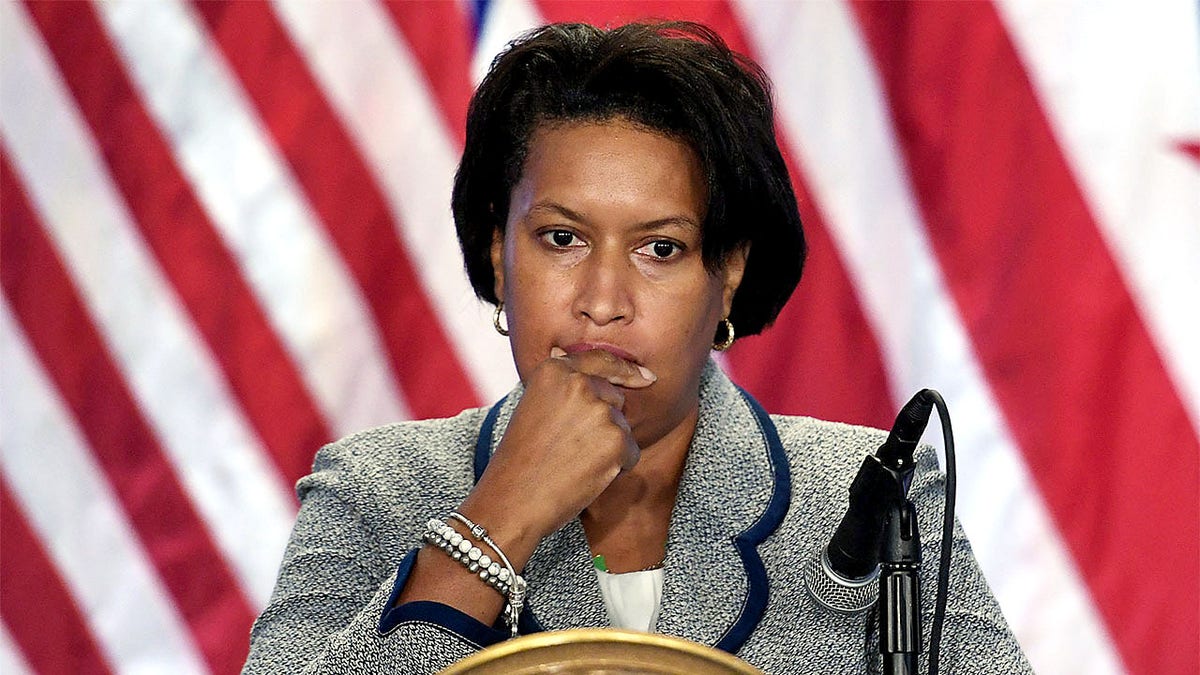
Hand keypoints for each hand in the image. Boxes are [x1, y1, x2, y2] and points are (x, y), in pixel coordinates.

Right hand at [458, 347, 655, 566]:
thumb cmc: (520, 459)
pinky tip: (587, 475)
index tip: (646, 376)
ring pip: (622, 427)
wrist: (513, 498)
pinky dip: (617, 467)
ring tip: (572, 462)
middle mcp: (580, 383)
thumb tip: (588, 370)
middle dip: (604, 421)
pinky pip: (631, 452)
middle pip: (615, 397)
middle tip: (570, 446)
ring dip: (608, 447)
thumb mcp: (534, 406)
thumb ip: (563, 386)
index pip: (601, 360)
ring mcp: (600, 410)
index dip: (626, 369)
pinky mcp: (616, 440)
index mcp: (555, 370)